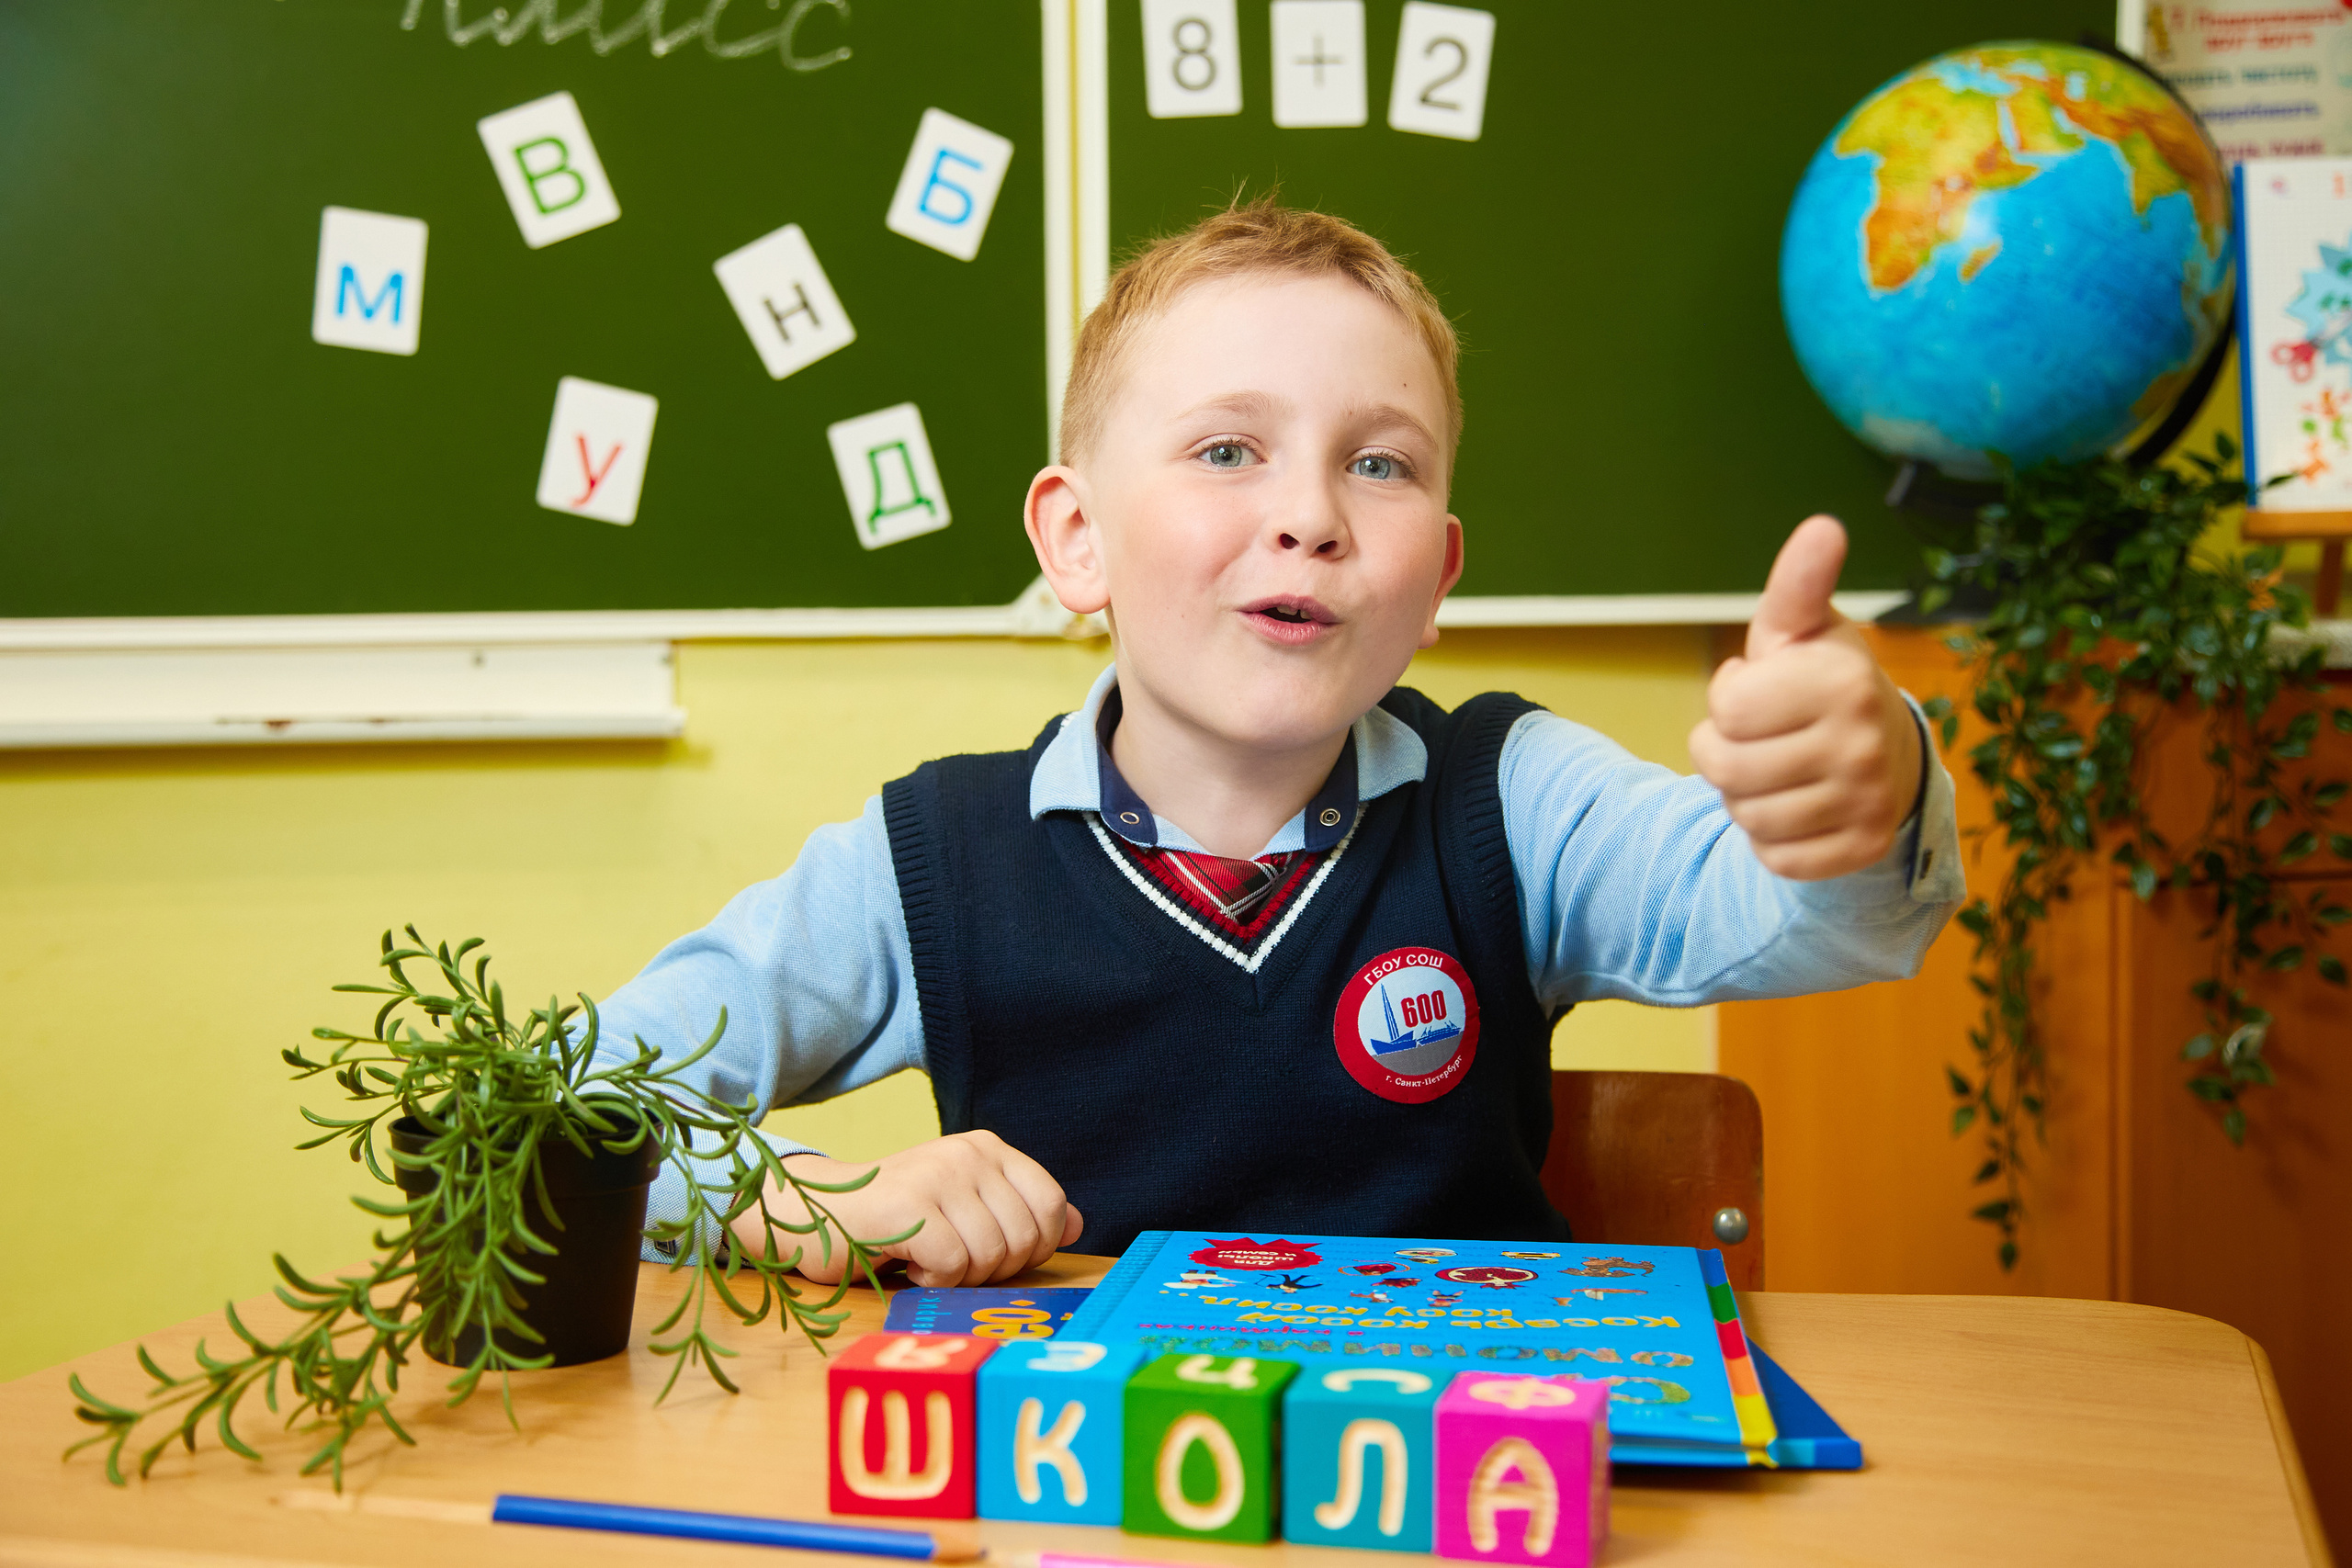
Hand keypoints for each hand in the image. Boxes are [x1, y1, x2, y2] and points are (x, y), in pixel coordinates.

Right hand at [733, 1130, 1084, 1286]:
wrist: (812, 1212)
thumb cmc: (892, 1218)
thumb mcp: (962, 1205)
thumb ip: (1018, 1211)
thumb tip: (1077, 1224)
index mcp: (987, 1147)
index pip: (1052, 1205)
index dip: (1036, 1246)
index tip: (996, 1254)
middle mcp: (968, 1153)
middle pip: (1026, 1238)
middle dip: (995, 1268)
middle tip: (953, 1260)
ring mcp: (938, 1177)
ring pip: (992, 1256)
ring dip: (961, 1277)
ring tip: (926, 1257)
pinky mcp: (909, 1209)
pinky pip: (954, 1267)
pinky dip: (933, 1281)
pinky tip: (908, 1263)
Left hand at [1688, 515, 1923, 880]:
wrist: (1890, 755)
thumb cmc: (1821, 683)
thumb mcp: (1802, 630)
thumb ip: (1798, 583)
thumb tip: (1822, 526)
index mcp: (1844, 680)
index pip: (1725, 708)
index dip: (1729, 698)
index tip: (1760, 689)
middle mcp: (1864, 743)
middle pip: (1723, 767)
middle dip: (1723, 751)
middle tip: (1760, 737)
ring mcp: (1869, 801)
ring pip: (1745, 817)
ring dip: (1745, 797)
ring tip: (1779, 770)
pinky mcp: (1863, 849)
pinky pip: (1774, 858)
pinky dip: (1772, 839)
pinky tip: (1797, 807)